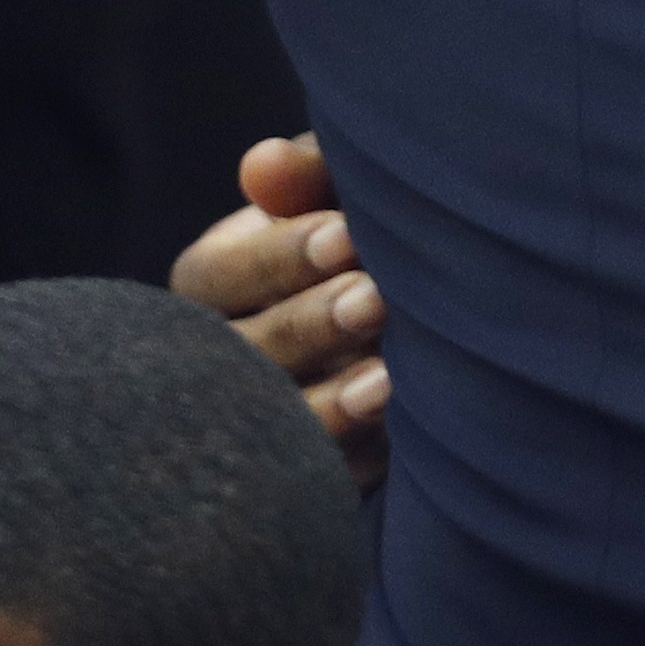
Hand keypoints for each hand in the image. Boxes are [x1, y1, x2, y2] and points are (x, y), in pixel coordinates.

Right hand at [172, 131, 389, 488]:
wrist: (431, 318)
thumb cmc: (366, 230)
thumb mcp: (339, 194)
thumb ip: (307, 177)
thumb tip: (263, 163)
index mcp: (213, 282)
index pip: (217, 274)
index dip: (278, 257)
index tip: (346, 236)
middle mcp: (218, 359)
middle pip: (240, 354)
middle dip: (309, 325)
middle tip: (376, 300)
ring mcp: (256, 426)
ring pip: (270, 428)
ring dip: (329, 405)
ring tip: (390, 379)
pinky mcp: (305, 478)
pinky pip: (317, 482)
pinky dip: (357, 460)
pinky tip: (400, 439)